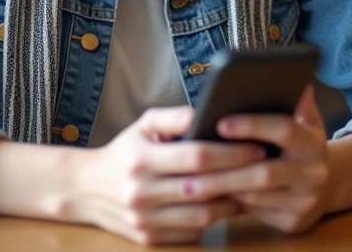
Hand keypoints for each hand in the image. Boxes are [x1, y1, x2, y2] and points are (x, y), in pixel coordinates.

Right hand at [70, 106, 266, 245]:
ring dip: (231, 204)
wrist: (85, 189)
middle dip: (240, 178)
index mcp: (141, 159)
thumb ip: (175, 116)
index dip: (231, 153)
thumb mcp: (143, 124)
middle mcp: (140, 192)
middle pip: (203, 189)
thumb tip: (208, 112)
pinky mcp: (148, 239)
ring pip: (202, 217)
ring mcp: (144, 220)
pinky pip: (191, 233)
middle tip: (266, 168)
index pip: (197, 157)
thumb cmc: (125, 151)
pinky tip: (226, 205)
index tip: (256, 147)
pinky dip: (213, 221)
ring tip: (250, 188)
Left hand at [175, 85, 331, 234]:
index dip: (252, 125)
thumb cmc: (301, 143)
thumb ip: (294, 98)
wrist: (328, 184)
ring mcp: (305, 201)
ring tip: (189, 180)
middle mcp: (314, 173)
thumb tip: (286, 73)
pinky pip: (256, 213)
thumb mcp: (305, 118)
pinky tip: (206, 197)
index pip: (285, 129)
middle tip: (191, 164)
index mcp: (314, 142)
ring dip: (222, 188)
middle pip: (266, 172)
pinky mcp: (293, 223)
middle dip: (226, 167)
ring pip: (256, 196)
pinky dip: (230, 204)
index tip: (220, 121)